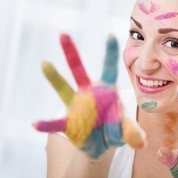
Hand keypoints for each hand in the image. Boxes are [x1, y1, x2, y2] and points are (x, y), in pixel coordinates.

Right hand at [33, 33, 145, 157]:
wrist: (103, 144)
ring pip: (63, 87)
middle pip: (78, 69)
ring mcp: (76, 105)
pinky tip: (35, 124)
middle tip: (63, 33)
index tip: (111, 35)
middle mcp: (90, 92)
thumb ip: (133, 132)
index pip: (109, 67)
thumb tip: (141, 141)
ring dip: (54, 77)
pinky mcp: (68, 122)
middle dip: (71, 52)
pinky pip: (56, 123)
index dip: (110, 52)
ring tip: (45, 63)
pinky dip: (46, 124)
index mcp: (108, 88)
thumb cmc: (117, 128)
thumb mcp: (127, 129)